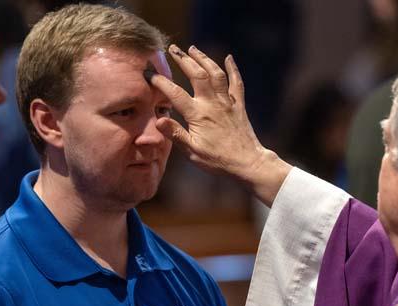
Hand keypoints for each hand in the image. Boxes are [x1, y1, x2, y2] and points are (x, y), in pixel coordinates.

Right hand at [148, 45, 290, 203]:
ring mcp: (227, 103)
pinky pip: (237, 83)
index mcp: (198, 115)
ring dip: (204, 59)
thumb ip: (175, 134)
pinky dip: (233, 69)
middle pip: (197, 75)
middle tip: (172, 48)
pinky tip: (228, 58)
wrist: (248, 163)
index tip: (149, 73)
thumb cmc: (219, 161)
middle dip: (183, 60)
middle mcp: (212, 104)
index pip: (175, 93)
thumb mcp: (193, 152)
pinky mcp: (239, 106)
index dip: (160, 82)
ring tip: (193, 49)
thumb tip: (158, 120)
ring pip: (216, 74)